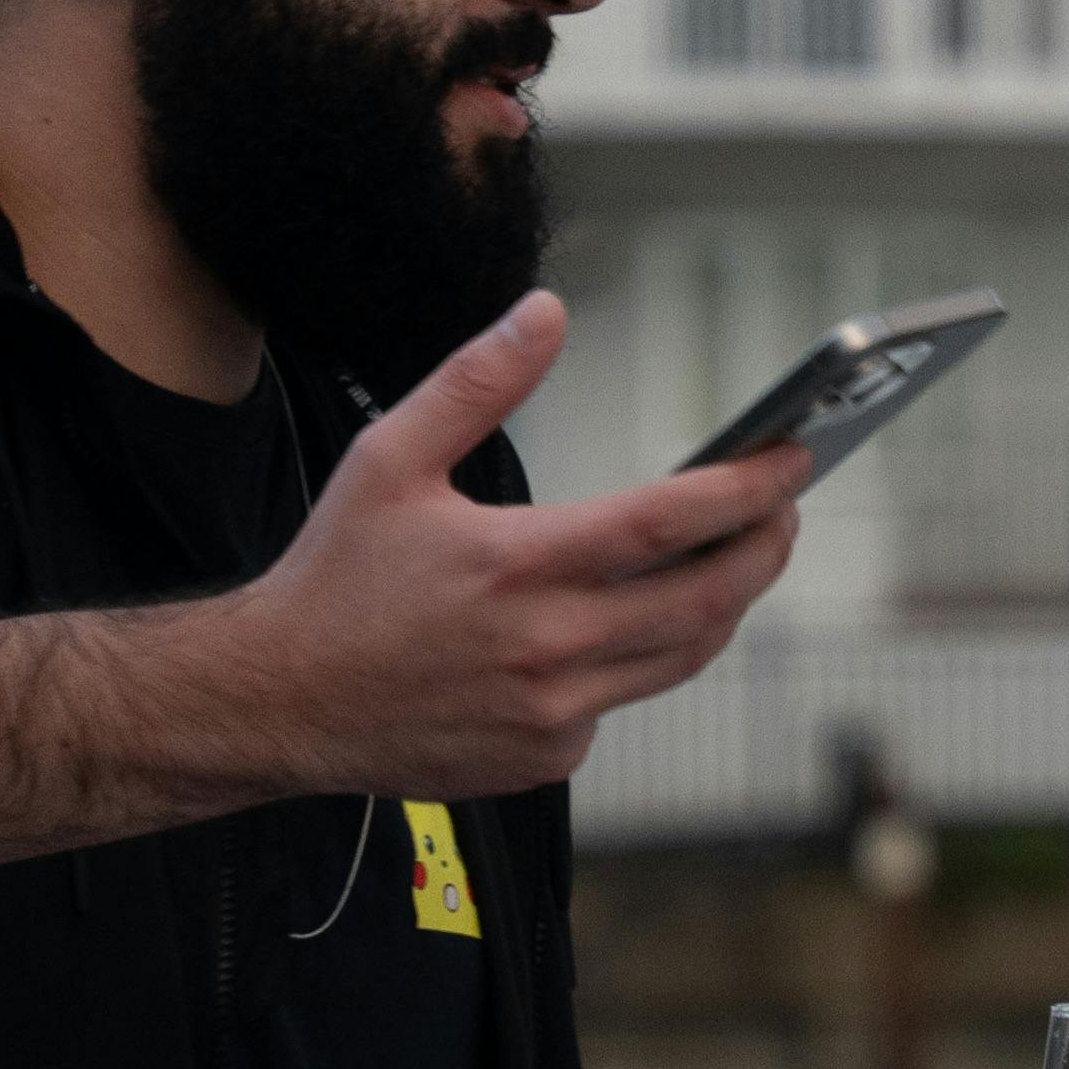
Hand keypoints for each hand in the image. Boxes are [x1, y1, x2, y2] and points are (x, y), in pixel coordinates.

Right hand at [209, 292, 803, 800]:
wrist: (275, 702)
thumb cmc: (334, 578)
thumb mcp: (389, 459)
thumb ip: (478, 382)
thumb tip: (546, 312)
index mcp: (515, 565)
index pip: (671, 522)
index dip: (748, 488)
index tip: (794, 459)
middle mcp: (545, 648)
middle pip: (708, 598)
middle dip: (766, 546)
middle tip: (787, 507)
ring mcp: (551, 713)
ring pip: (683, 655)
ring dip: (726, 602)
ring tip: (740, 553)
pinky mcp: (545, 756)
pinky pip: (624, 700)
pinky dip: (644, 655)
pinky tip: (630, 619)